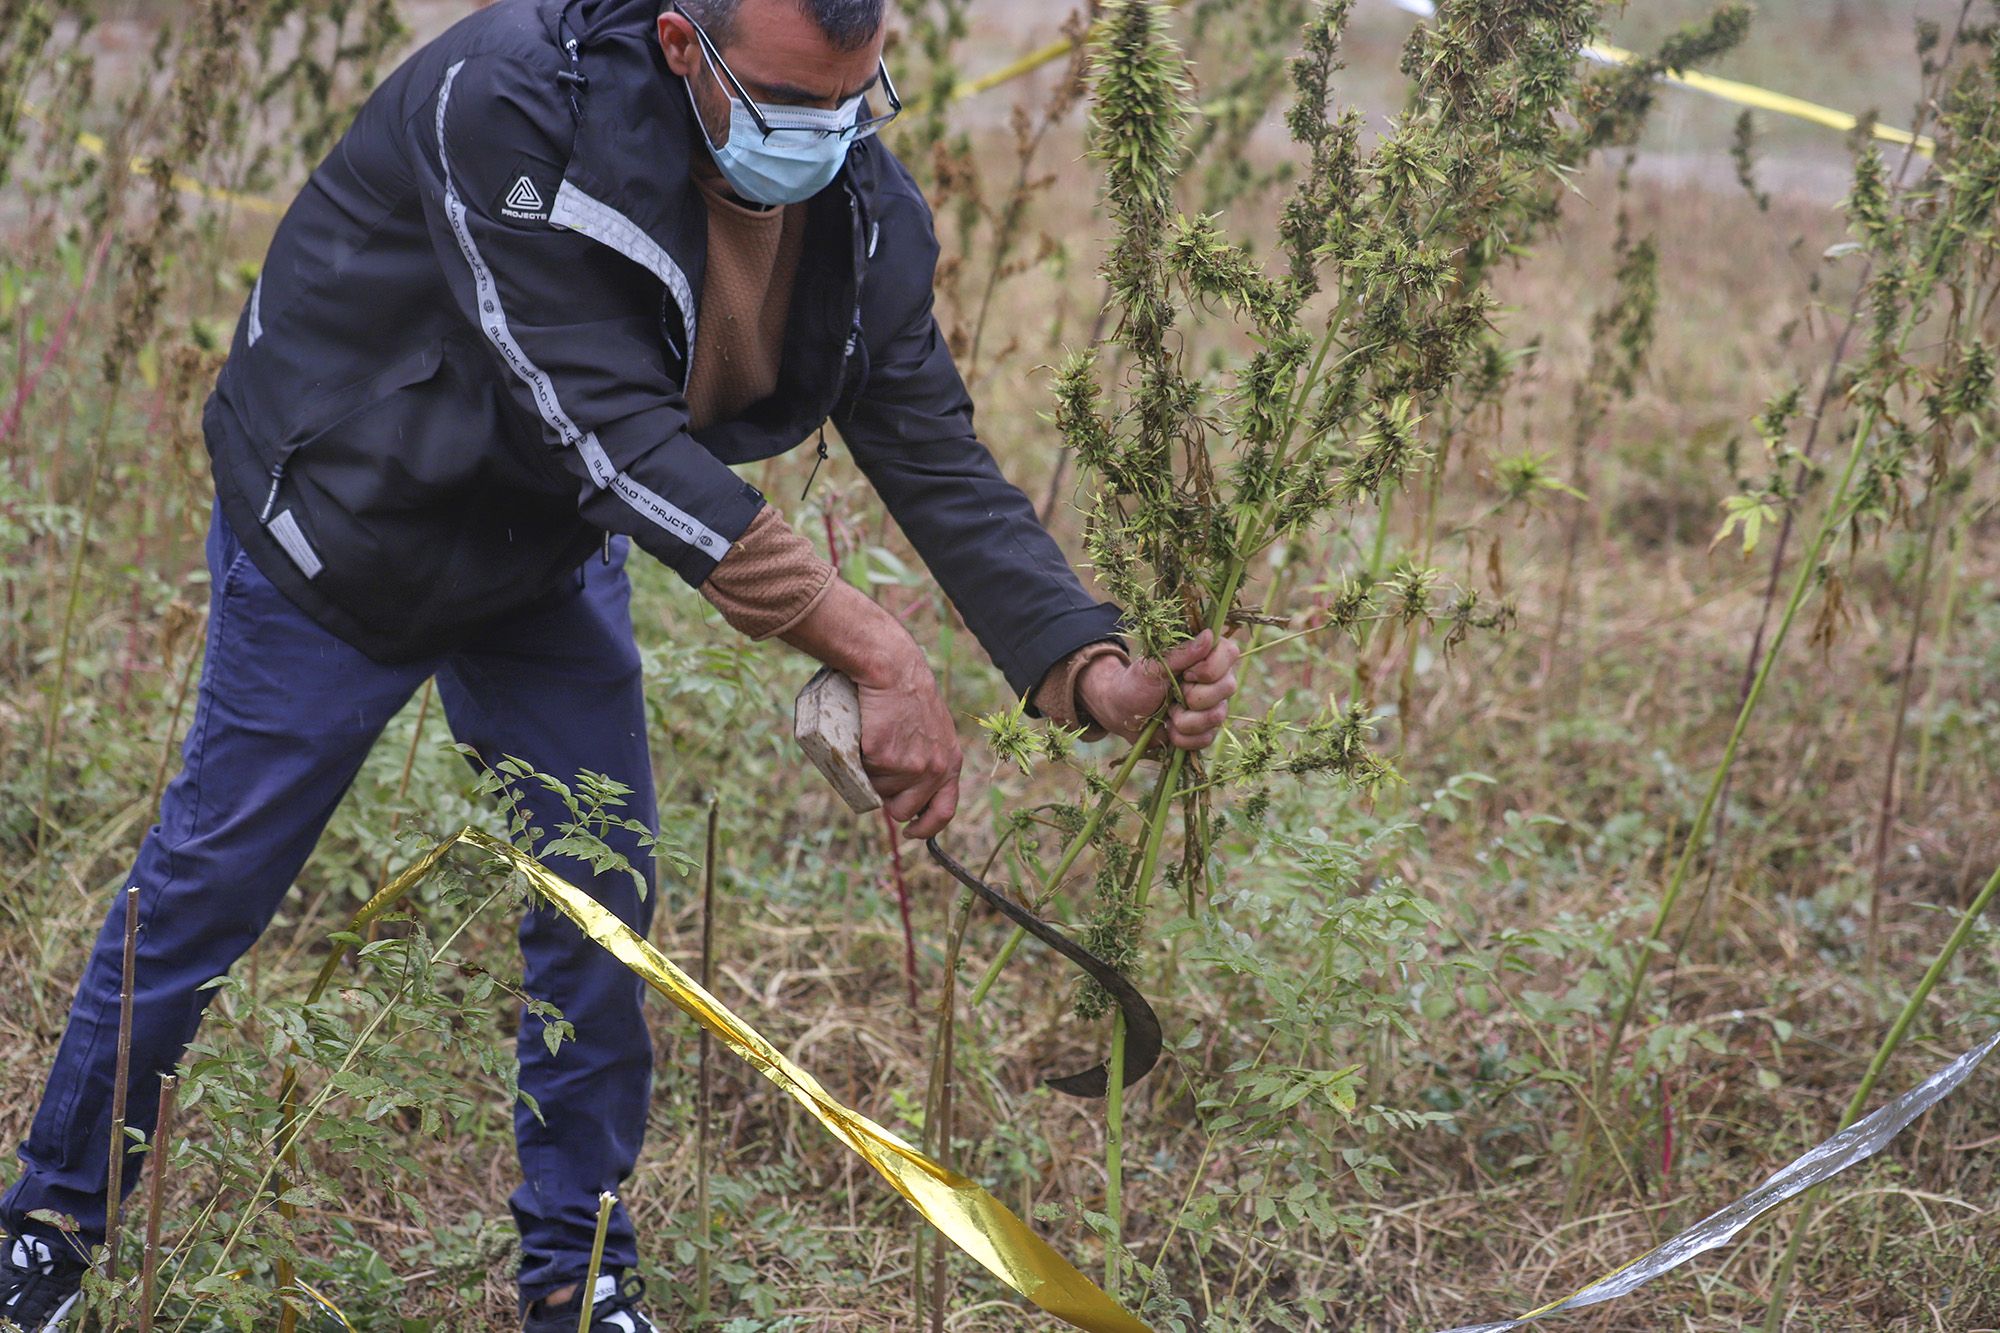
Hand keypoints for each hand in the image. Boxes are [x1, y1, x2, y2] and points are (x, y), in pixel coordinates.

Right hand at [853, 648, 962, 839]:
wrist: (894, 669)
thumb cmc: (908, 696)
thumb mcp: (934, 731)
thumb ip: (930, 759)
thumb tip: (911, 790)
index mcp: (950, 763)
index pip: (944, 813)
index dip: (926, 829)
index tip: (911, 832)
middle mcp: (934, 769)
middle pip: (903, 811)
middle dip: (888, 800)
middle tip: (882, 772)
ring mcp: (909, 766)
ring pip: (878, 793)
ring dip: (872, 775)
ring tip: (877, 740)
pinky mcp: (883, 757)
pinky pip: (862, 773)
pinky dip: (859, 758)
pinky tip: (867, 733)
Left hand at [1077, 629, 1241, 750]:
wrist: (1124, 714)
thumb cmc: (1138, 682)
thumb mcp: (1154, 665)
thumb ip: (1181, 652)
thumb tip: (1209, 635)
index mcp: (1206, 655)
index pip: (1230, 652)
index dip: (1209, 668)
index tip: (1186, 673)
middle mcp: (1217, 679)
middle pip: (1227, 687)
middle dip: (1193, 696)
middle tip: (1173, 693)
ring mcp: (1215, 706)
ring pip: (1217, 716)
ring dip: (1184, 719)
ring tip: (1168, 711)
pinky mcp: (1208, 730)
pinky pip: (1205, 738)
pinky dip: (1181, 737)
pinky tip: (1170, 728)